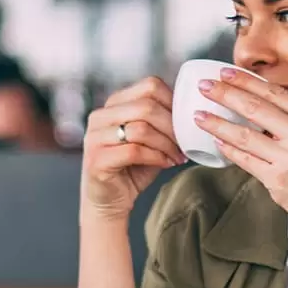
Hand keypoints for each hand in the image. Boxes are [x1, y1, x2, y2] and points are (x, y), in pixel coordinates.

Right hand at [80, 77, 185, 221]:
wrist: (109, 201)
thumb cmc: (133, 168)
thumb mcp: (150, 140)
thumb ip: (162, 122)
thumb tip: (193, 113)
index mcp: (114, 104)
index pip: (149, 86)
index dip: (173, 102)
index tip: (185, 122)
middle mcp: (100, 116)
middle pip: (146, 106)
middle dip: (172, 126)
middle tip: (185, 143)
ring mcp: (95, 137)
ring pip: (141, 128)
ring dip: (166, 144)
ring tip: (177, 156)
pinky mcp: (96, 159)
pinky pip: (134, 151)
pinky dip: (157, 157)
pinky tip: (166, 164)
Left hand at [194, 69, 287, 242]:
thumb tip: (260, 104)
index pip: (273, 92)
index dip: (245, 81)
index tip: (225, 72)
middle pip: (254, 108)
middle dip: (224, 94)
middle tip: (204, 86)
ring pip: (243, 135)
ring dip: (217, 123)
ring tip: (199, 116)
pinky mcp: (278, 180)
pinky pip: (245, 160)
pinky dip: (229, 150)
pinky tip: (217, 142)